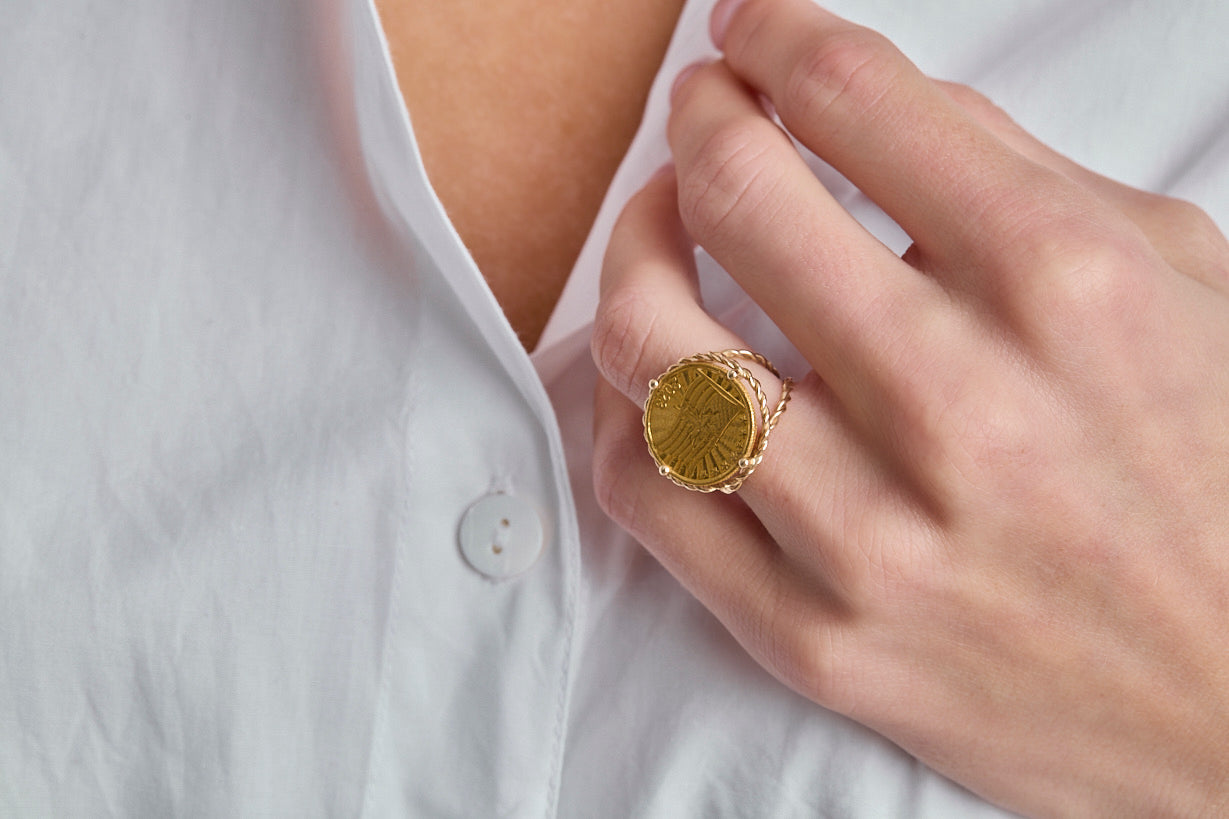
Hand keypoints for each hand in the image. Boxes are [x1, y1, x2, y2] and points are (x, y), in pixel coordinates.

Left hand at [590, 0, 1228, 814]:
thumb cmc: (1227, 479)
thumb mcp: (1180, 285)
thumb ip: (1020, 177)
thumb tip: (868, 106)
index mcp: (1064, 287)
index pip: (852, 95)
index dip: (773, 35)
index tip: (748, 35)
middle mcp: (958, 406)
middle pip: (735, 196)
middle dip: (697, 121)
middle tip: (700, 114)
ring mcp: (876, 538)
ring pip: (656, 351)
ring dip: (634, 254)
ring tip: (662, 234)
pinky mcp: (819, 640)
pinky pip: (650, 498)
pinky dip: (623, 411)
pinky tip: (654, 379)